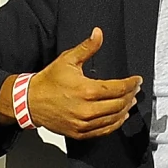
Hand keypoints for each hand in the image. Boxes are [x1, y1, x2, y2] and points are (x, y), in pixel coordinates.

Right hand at [8, 28, 141, 139]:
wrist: (30, 101)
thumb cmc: (48, 82)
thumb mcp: (68, 59)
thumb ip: (87, 47)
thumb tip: (98, 34)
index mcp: (86, 90)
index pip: (118, 88)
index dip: (131, 84)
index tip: (137, 80)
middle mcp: (87, 109)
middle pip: (119, 104)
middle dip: (130, 95)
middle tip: (134, 89)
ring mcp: (83, 123)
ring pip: (114, 119)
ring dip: (125, 109)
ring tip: (130, 101)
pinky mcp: (79, 133)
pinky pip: (104, 131)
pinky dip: (115, 124)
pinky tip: (119, 117)